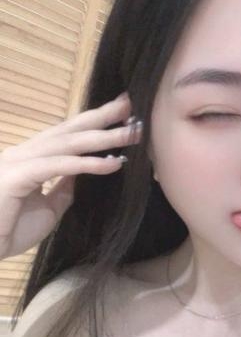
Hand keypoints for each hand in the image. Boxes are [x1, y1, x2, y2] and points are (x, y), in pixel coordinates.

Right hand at [0, 93, 141, 259]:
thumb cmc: (9, 231)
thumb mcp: (48, 208)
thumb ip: (63, 188)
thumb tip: (81, 174)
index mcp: (29, 159)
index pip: (66, 136)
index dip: (92, 123)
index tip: (120, 115)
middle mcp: (24, 154)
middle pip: (68, 131)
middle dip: (100, 117)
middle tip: (130, 105)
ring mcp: (20, 162)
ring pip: (67, 144)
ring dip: (102, 137)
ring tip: (131, 132)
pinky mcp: (19, 175)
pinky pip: (60, 166)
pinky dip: (88, 164)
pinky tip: (113, 163)